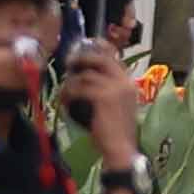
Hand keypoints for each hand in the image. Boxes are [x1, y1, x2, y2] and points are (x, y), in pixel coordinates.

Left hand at [56, 38, 140, 163]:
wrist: (120, 146)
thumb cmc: (115, 130)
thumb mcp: (115, 106)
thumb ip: (105, 91)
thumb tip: (83, 80)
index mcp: (129, 83)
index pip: (114, 59)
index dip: (99, 51)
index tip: (86, 48)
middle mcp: (124, 81)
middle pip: (101, 60)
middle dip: (83, 59)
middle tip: (69, 64)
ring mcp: (115, 88)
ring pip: (86, 76)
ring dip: (71, 83)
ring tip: (64, 93)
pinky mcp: (103, 97)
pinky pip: (80, 88)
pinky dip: (70, 94)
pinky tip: (66, 101)